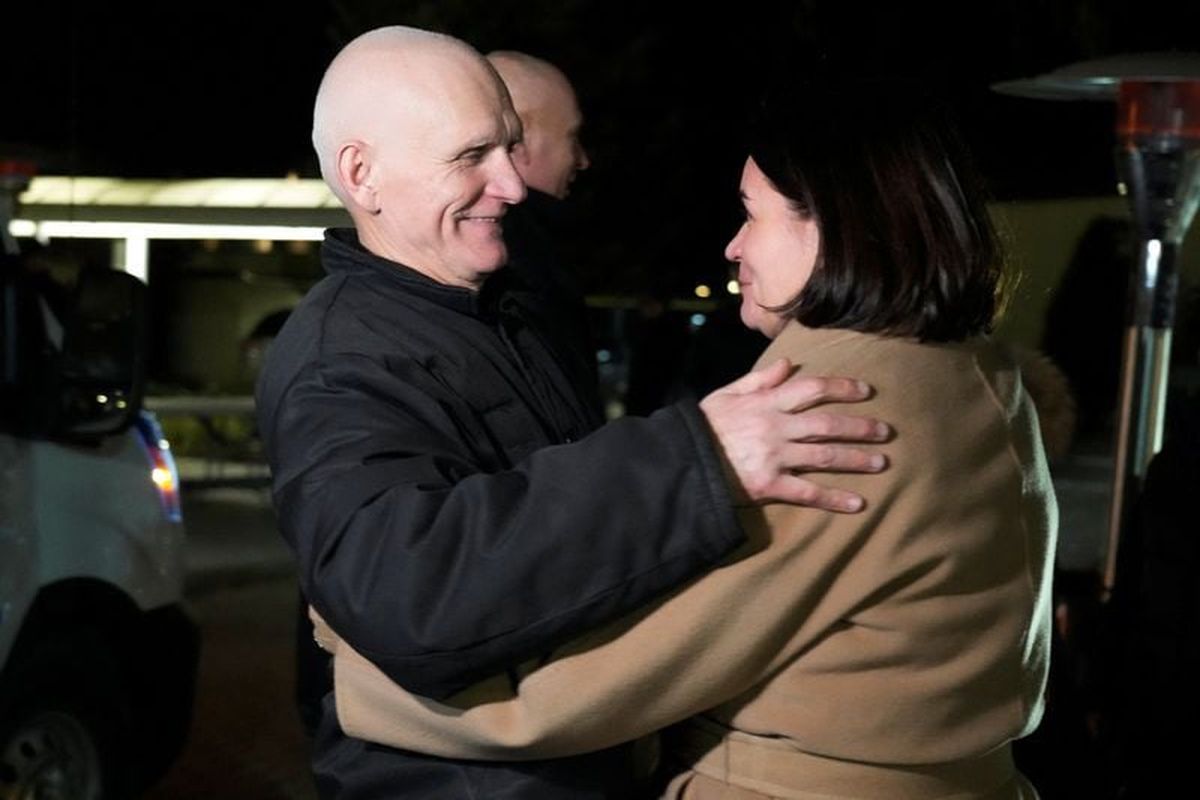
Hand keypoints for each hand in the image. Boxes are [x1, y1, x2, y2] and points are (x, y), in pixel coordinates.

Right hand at [699, 358, 888, 510]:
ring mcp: (774, 457)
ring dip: (857, 459)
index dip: (842, 388)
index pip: (812, 389)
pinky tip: (858, 503)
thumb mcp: (726, 394)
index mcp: (766, 403)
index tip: (865, 390)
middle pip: (827, 425)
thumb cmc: (704, 426)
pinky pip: (808, 492)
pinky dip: (834, 498)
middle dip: (860, 426)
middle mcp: (775, 428)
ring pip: (825, 456)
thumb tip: (787, 363)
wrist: (682, 461)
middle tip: (886, 431)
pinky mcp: (769, 485)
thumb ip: (758, 379)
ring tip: (881, 462)